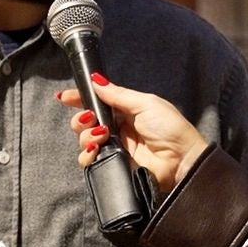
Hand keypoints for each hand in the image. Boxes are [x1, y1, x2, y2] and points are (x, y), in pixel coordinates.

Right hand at [58, 76, 210, 193]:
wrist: (181, 160)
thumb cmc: (170, 129)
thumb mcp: (145, 104)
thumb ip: (118, 94)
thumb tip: (96, 80)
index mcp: (126, 110)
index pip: (97, 102)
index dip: (80, 99)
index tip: (65, 97)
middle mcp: (117, 128)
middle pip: (86, 121)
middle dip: (81, 118)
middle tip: (90, 118)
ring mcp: (114, 148)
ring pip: (85, 140)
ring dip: (86, 135)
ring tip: (101, 135)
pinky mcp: (113, 165)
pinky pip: (90, 161)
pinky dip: (88, 155)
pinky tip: (96, 149)